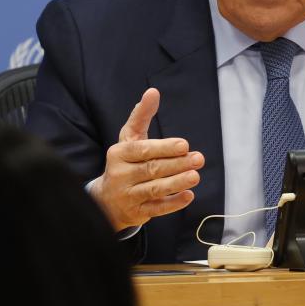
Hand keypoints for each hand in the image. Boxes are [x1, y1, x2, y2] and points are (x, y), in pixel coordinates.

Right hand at [90, 88, 204, 231]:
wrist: (106, 200)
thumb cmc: (124, 163)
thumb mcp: (129, 138)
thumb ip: (141, 116)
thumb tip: (153, 92)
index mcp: (118, 153)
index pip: (143, 150)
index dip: (164, 147)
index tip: (184, 145)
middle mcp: (120, 175)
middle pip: (151, 169)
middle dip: (176, 164)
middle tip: (198, 159)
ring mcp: (127, 195)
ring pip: (154, 189)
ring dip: (176, 183)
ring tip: (195, 176)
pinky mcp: (136, 213)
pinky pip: (156, 208)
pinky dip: (173, 203)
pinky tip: (188, 196)